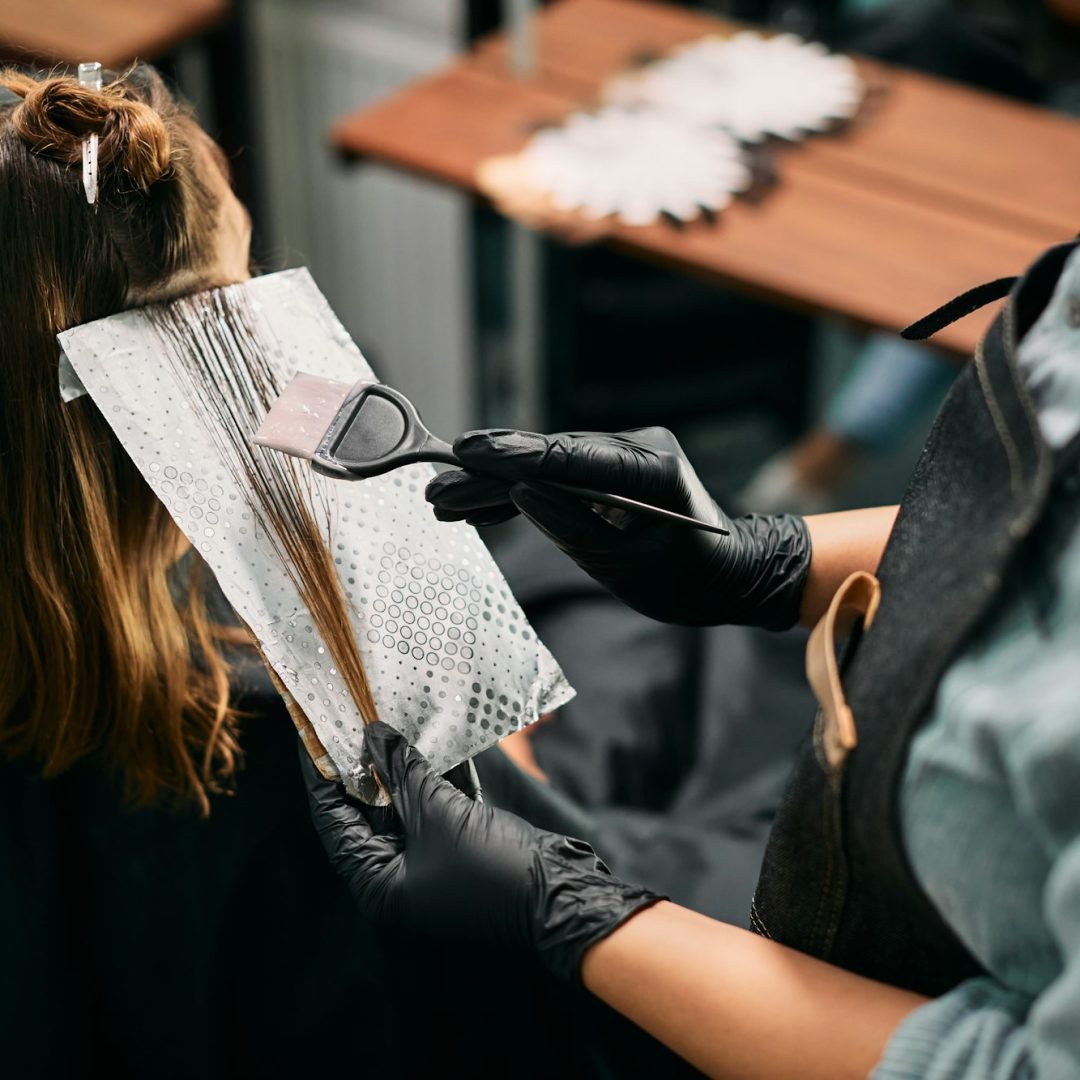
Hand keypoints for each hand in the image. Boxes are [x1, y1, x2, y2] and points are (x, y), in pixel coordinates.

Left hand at [300, 722, 660, 983]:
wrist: (558, 893)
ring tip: (385, 718)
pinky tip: (427, 738)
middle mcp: (395, 877)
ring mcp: (427, 863)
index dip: (322, 775)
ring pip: (401, 805)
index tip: (315, 733)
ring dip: (398, 766)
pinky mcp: (455, 848)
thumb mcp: (438, 813)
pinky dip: (430, 777)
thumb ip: (401, 772)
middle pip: (365, 812)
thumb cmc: (489, 866)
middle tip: (352, 717)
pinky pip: (432, 807)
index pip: (333, 822)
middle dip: (362, 764)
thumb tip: (373, 735)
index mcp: (377, 883)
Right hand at [426, 427, 811, 628]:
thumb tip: (520, 497)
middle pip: (549, 458)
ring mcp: (625, 456)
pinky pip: (561, 478)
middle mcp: (637, 448)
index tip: (464, 452)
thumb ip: (573, 528)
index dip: (512, 455)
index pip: (568, 456)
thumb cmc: (689, 581)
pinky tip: (483, 508)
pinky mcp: (614, 470)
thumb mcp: (630, 568)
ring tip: (445, 502)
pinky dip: (523, 495)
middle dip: (489, 474)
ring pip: (548, 467)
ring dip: (497, 486)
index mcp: (650, 468)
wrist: (732, 575)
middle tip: (437, 490)